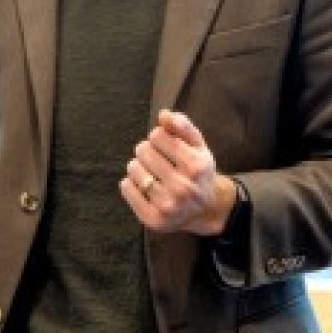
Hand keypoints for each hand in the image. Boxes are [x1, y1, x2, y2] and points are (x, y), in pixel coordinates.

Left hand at [120, 109, 235, 236]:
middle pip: (143, 150)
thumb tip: (163, 114)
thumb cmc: (198, 173)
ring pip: (133, 168)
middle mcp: (183, 186)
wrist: (205, 211)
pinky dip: (129, 183)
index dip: (158, 137)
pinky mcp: (153, 218)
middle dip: (147, 151)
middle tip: (156, 160)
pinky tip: (142, 186)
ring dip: (137, 166)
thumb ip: (183, 127)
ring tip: (150, 172)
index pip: (158, 135)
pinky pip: (126, 188)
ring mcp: (167, 205)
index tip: (164, 144)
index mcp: (196, 165)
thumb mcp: (198, 147)